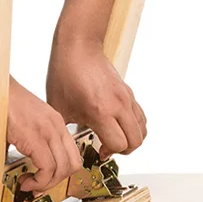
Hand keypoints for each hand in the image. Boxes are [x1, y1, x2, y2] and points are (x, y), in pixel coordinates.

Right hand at [6, 77, 82, 191]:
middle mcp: (57, 127)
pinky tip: (25, 180)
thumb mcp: (26, 124)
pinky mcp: (34, 137)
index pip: (73, 155)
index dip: (62, 173)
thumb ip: (32, 142)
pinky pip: (47, 168)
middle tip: (37, 185)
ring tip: (29, 184)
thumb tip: (28, 166)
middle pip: (73, 165)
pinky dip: (38, 181)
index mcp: (57, 123)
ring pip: (62, 169)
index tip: (46, 179)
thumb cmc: (3, 104)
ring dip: (46, 184)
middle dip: (56, 181)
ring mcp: (47, 131)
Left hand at [46, 39, 146, 158]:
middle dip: (124, 150)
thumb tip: (71, 146)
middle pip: (136, 140)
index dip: (109, 153)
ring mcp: (126, 98)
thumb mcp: (60, 108)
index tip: (99, 151)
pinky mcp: (129, 92)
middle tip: (109, 147)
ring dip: (131, 138)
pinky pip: (140, 116)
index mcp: (100, 112)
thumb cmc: (66, 74)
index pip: (118, 144)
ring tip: (116, 137)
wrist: (78, 48)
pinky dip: (134, 126)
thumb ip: (68, 130)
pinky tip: (118, 124)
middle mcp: (118, 105)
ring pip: (142, 129)